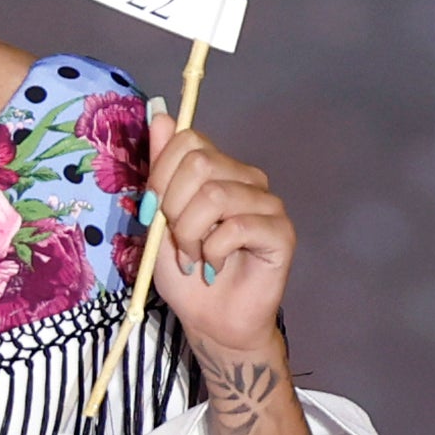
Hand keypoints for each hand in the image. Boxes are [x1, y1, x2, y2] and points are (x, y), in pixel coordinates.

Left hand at [154, 127, 297, 376]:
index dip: (161, 175)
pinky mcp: (281, 232)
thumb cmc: (186, 274)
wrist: (210, 321)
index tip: (154, 214)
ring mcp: (267, 204)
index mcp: (218, 169)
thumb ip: (161, 168)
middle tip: (178, 241)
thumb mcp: (159, 219)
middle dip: (174, 208)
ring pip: (215, 196)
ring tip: (194, 258)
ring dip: (191, 235)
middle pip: (200, 164)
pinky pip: (237, 226)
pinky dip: (214, 251)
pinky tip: (215, 266)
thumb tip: (160, 113)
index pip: (188, 140)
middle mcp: (246, 179)